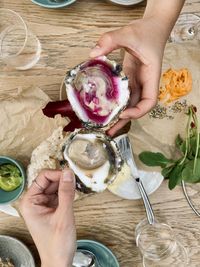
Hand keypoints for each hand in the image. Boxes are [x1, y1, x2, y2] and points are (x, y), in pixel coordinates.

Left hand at [19, 169, 75, 266]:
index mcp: (30, 202)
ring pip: (55, 186)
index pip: (42, 178)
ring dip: (66, 186)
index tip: (70, 174)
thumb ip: (66, 193)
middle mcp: (34, 202)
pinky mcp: (51, 208)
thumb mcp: (63, 216)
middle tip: (76, 181)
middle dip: (62, 180)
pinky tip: (73, 194)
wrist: (59, 261)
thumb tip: (68, 173)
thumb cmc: (57, 245)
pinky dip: (67, 193)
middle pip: (49, 181)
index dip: (57, 174)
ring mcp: (42, 205)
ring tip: (76, 189)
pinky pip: (59, 194)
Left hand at [90, 17, 167, 135]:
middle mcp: (144, 83)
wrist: (152, 27)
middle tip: (107, 131)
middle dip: (123, 120)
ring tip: (103, 125)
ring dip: (117, 115)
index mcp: (151, 76)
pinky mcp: (129, 79)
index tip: (123, 113)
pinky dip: (115, 102)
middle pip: (136, 108)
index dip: (138, 111)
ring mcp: (136, 82)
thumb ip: (111, 40)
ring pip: (129, 103)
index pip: (149, 101)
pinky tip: (104, 107)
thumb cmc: (146, 32)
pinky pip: (122, 95)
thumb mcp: (128, 33)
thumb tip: (93, 54)